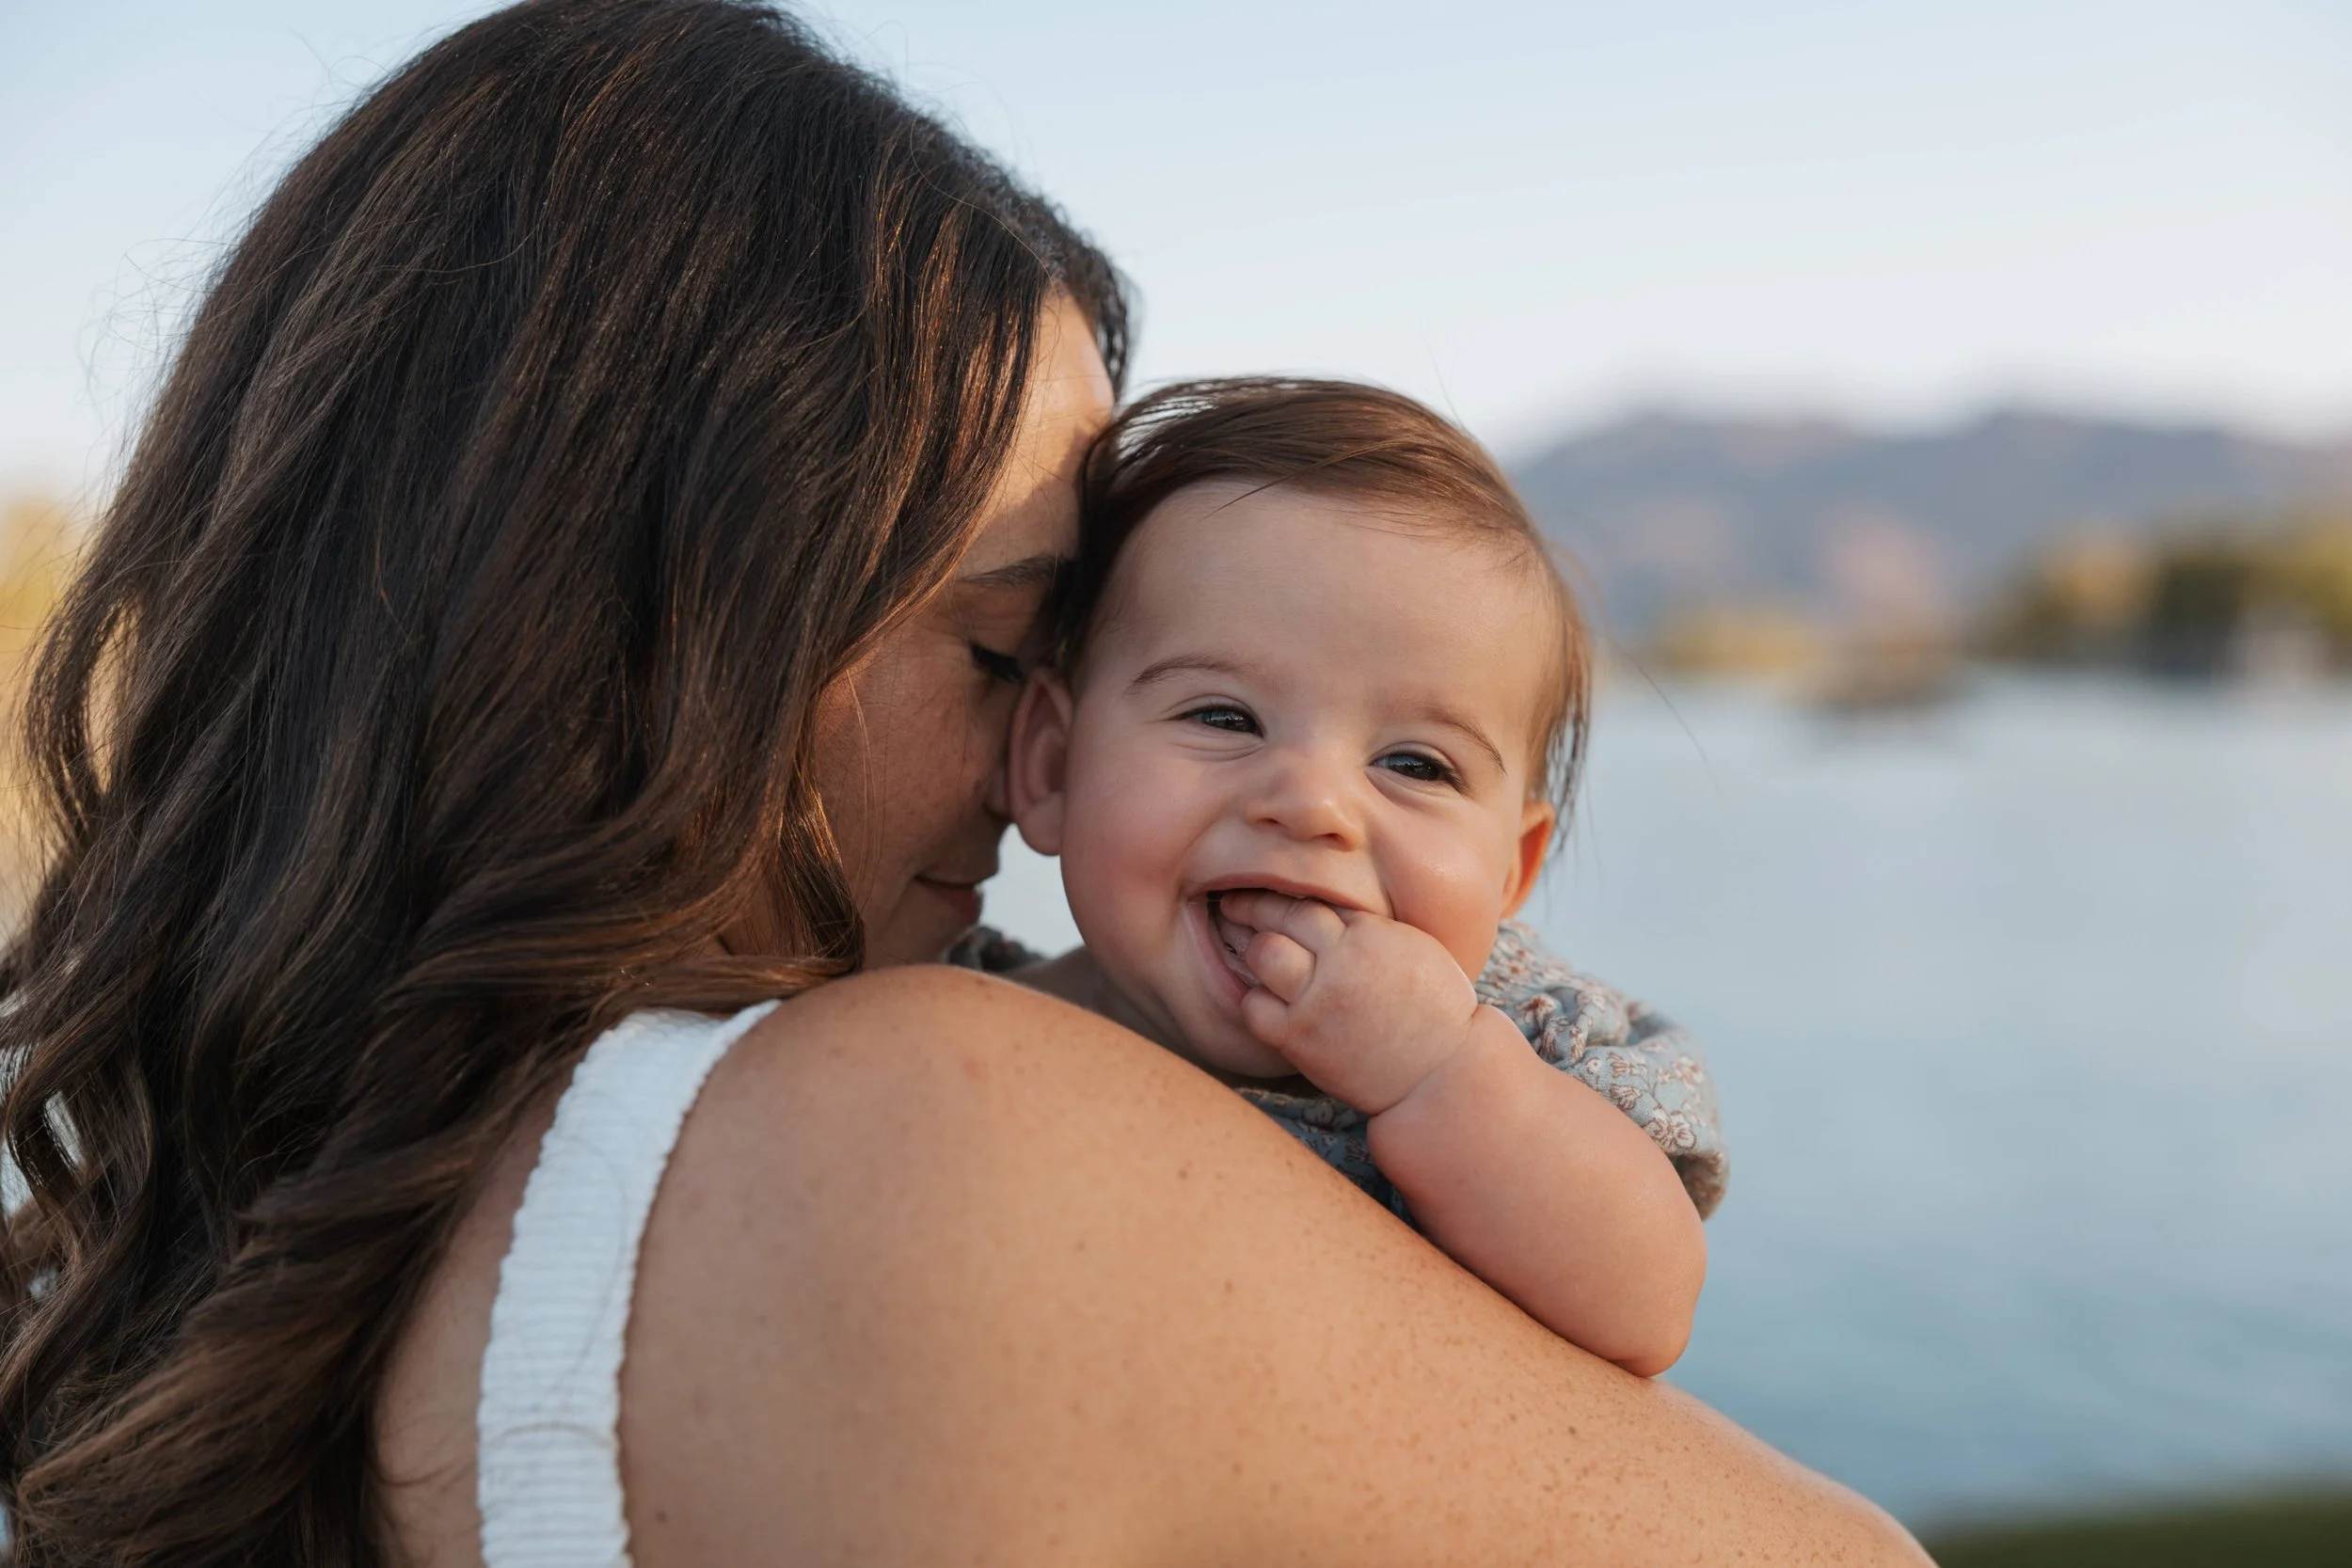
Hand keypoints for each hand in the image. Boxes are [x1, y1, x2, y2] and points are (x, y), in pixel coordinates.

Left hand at [1216, 890, 1484, 1114]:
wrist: (1441, 1072)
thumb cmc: (1436, 1011)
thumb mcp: (1415, 950)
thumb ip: (1371, 928)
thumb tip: (1330, 913)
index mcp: (1371, 934)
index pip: (1311, 902)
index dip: (1285, 898)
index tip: (1268, 896)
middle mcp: (1341, 961)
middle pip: (1281, 918)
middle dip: (1254, 908)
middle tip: (1235, 906)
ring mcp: (1318, 1000)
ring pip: (1263, 954)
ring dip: (1257, 951)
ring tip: (1255, 953)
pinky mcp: (1301, 1038)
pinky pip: (1255, 1007)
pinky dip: (1256, 1001)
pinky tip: (1268, 1001)